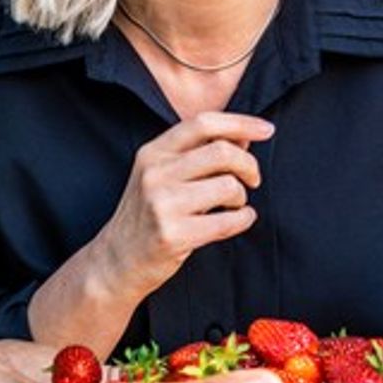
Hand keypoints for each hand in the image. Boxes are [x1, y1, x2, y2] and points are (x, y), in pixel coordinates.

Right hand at [91, 111, 272, 294]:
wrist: (117, 260)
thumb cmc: (148, 214)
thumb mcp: (163, 175)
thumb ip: (200, 153)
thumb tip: (244, 135)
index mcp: (153, 152)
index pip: (203, 123)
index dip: (240, 122)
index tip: (266, 130)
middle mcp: (155, 173)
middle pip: (222, 151)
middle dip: (249, 164)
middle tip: (253, 179)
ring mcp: (162, 204)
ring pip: (228, 186)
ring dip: (242, 196)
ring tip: (234, 205)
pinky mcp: (172, 234)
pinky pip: (227, 222)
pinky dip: (243, 219)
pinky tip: (239, 220)